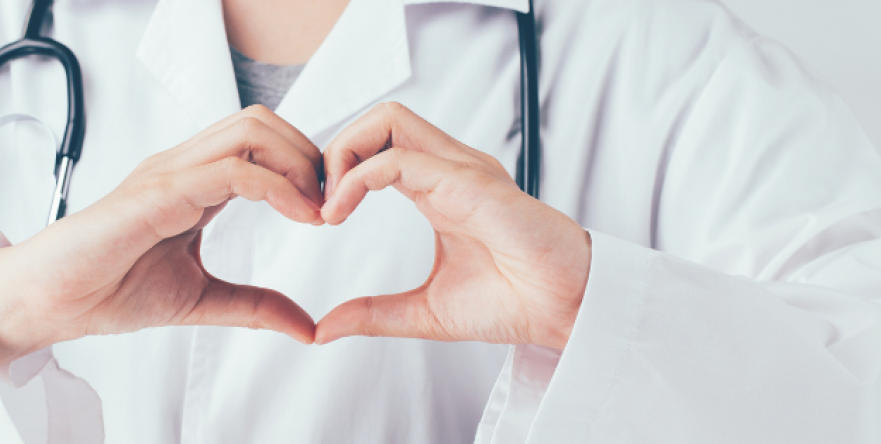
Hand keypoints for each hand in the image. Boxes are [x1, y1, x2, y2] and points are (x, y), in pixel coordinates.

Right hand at [0, 106, 324, 367]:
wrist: (52, 301)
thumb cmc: (109, 290)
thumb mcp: (202, 299)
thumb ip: (255, 306)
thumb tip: (306, 327)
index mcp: (193, 182)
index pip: (261, 143)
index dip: (303, 169)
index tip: (328, 213)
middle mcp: (184, 166)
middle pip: (261, 121)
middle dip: (308, 155)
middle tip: (330, 204)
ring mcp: (171, 172)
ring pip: (250, 130)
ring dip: (297, 163)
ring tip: (316, 209)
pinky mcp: (160, 190)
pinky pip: (231, 169)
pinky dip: (277, 186)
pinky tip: (298, 216)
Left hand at [314, 103, 590, 349]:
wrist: (567, 312)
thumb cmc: (515, 303)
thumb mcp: (425, 312)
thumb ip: (374, 314)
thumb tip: (324, 329)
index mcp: (440, 188)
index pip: (379, 146)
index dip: (339, 171)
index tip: (319, 217)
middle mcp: (450, 169)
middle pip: (380, 118)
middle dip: (335, 150)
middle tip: (317, 203)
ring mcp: (461, 170)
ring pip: (388, 120)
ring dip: (344, 154)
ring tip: (328, 205)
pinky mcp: (469, 183)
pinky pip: (400, 158)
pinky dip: (359, 177)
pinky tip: (340, 212)